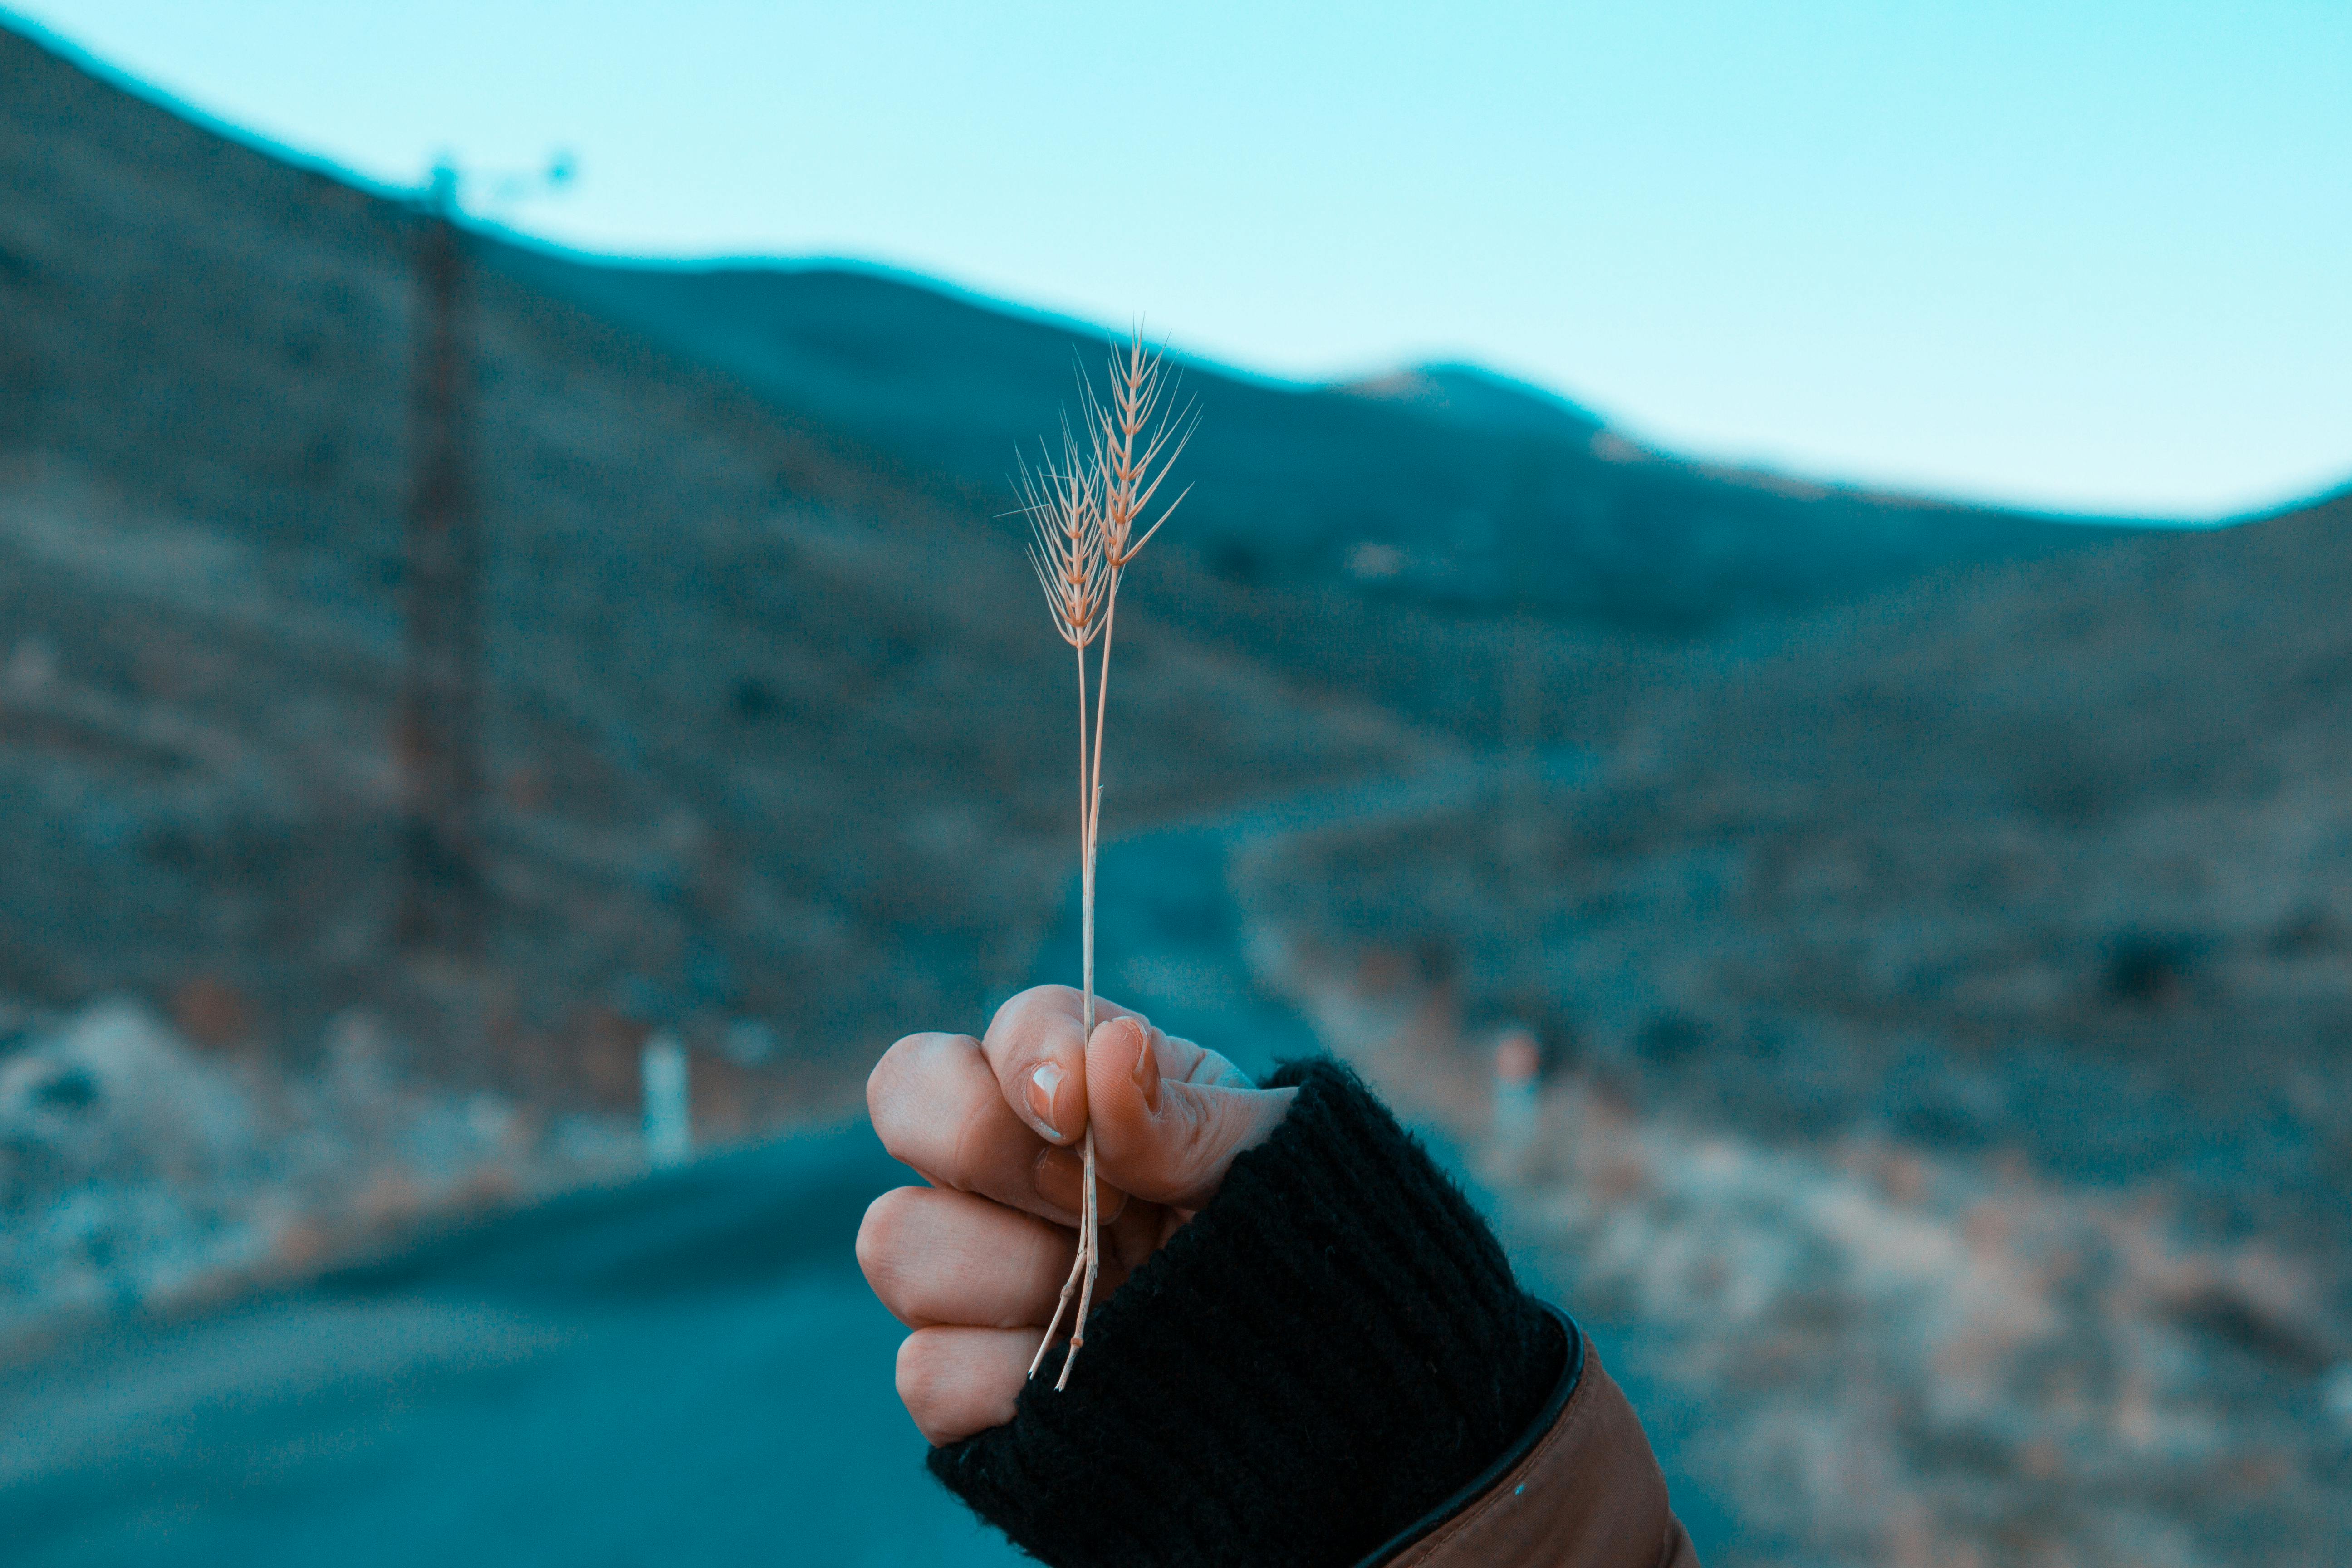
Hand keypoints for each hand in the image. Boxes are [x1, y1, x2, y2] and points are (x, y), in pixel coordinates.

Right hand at [858, 984, 1296, 1443]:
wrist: (1312, 1379)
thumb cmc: (1287, 1239)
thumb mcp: (1270, 1163)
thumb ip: (1187, 1115)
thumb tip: (1108, 1049)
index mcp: (1080, 1088)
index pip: (1004, 1030)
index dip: (1029, 1059)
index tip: (1079, 1111)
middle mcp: (1002, 1168)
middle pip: (906, 1100)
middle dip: (998, 1153)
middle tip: (1105, 1206)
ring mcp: (972, 1272)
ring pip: (895, 1240)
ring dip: (1017, 1274)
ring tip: (1108, 1297)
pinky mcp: (962, 1380)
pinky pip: (927, 1371)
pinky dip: (1011, 1382)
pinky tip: (1091, 1377)